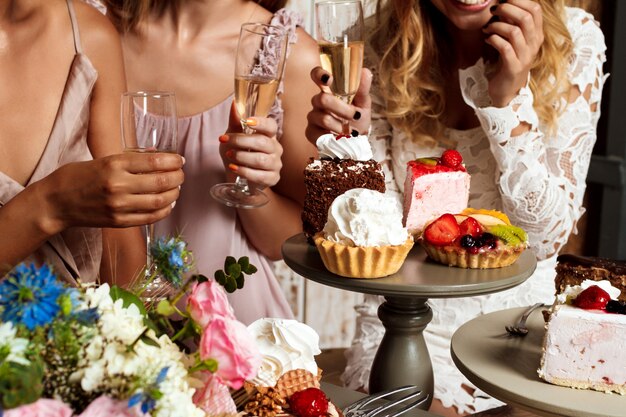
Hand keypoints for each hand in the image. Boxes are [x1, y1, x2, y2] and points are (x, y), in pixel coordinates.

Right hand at [39, 152, 183, 231]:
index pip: (155, 162)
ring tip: (176, 189)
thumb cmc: (76, 177)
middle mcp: (119, 185)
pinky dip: (164, 210)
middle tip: (181, 174)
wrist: (55, 203)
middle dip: (178, 177)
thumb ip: (130, 161)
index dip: (173, 161)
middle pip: (162, 182)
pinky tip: (168, 204)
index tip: (179, 160)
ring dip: (174, 194)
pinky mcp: (119, 222)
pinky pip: (150, 218)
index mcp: (114, 165)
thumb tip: (158, 157)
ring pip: (160, 201)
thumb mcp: (102, 160)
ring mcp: (119, 206)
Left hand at [219, 102, 282, 188]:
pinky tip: (234, 168)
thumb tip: (234, 103)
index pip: (271, 126)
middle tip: (226, 140)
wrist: (238, 177)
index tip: (248, 121)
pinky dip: (244, 172)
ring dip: (242, 157)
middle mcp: (275, 148)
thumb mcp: (233, 136)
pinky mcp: (272, 178)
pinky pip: (260, 175)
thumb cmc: (238, 153)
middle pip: (263, 142)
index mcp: (268, 135)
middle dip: (242, 141)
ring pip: (261, 160)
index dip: (261, 123)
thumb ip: (235, 121)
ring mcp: (275, 164)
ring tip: (229, 155)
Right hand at [305, 67, 372, 144]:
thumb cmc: (358, 118)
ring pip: (324, 119)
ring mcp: (313, 116)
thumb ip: (362, 88)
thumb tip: (365, 72)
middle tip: (356, 116)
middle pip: (322, 99)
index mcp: (329, 90)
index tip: (329, 79)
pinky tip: (339, 137)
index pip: (317, 76)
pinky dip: (333, 136)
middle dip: (342, 109)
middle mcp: (319, 101)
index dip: (319, 74)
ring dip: (341, 126)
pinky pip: (318, 133)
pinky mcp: (311, 132)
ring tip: (350, 131)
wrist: (357, 140)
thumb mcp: (363, 103)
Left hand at [483, 0, 543, 106]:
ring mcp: (525, 56)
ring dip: (497, 26)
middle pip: (526, 18)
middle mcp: (534, 44)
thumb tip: (503, 5)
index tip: (504, 0)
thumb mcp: (514, 41)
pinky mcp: (513, 67)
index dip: (519, 0)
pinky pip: (504, 48)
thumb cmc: (508, 61)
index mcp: (536, 35)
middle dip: (507, 9)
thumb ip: (512, 24)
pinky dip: (494, 40)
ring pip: (514, 32)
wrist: (507, 89)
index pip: (535, 10)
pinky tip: (487, 40)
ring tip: (487, 28)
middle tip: (494, 10)